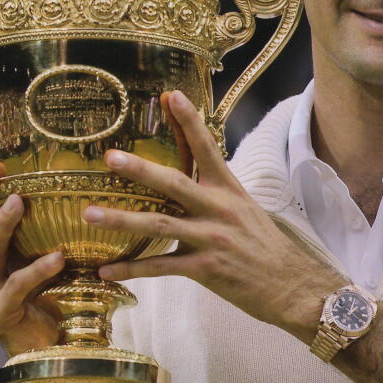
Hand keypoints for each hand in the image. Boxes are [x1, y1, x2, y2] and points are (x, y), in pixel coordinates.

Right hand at [0, 155, 65, 356]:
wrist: (53, 352)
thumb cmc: (55, 299)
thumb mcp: (49, 258)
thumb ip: (48, 233)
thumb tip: (69, 191)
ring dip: (2, 225)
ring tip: (18, 201)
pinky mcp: (3, 314)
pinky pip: (20, 286)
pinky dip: (38, 270)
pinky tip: (57, 256)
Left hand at [83, 90, 345, 341]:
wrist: (293, 286)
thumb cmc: (267, 248)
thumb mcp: (246, 210)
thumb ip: (216, 194)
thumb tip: (188, 179)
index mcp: (230, 190)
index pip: (207, 148)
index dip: (189, 122)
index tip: (170, 96)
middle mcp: (220, 210)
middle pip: (175, 184)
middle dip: (141, 170)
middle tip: (110, 157)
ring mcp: (212, 239)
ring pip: (160, 225)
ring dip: (122, 220)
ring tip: (89, 214)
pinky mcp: (206, 269)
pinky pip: (161, 268)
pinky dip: (131, 269)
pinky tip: (106, 270)